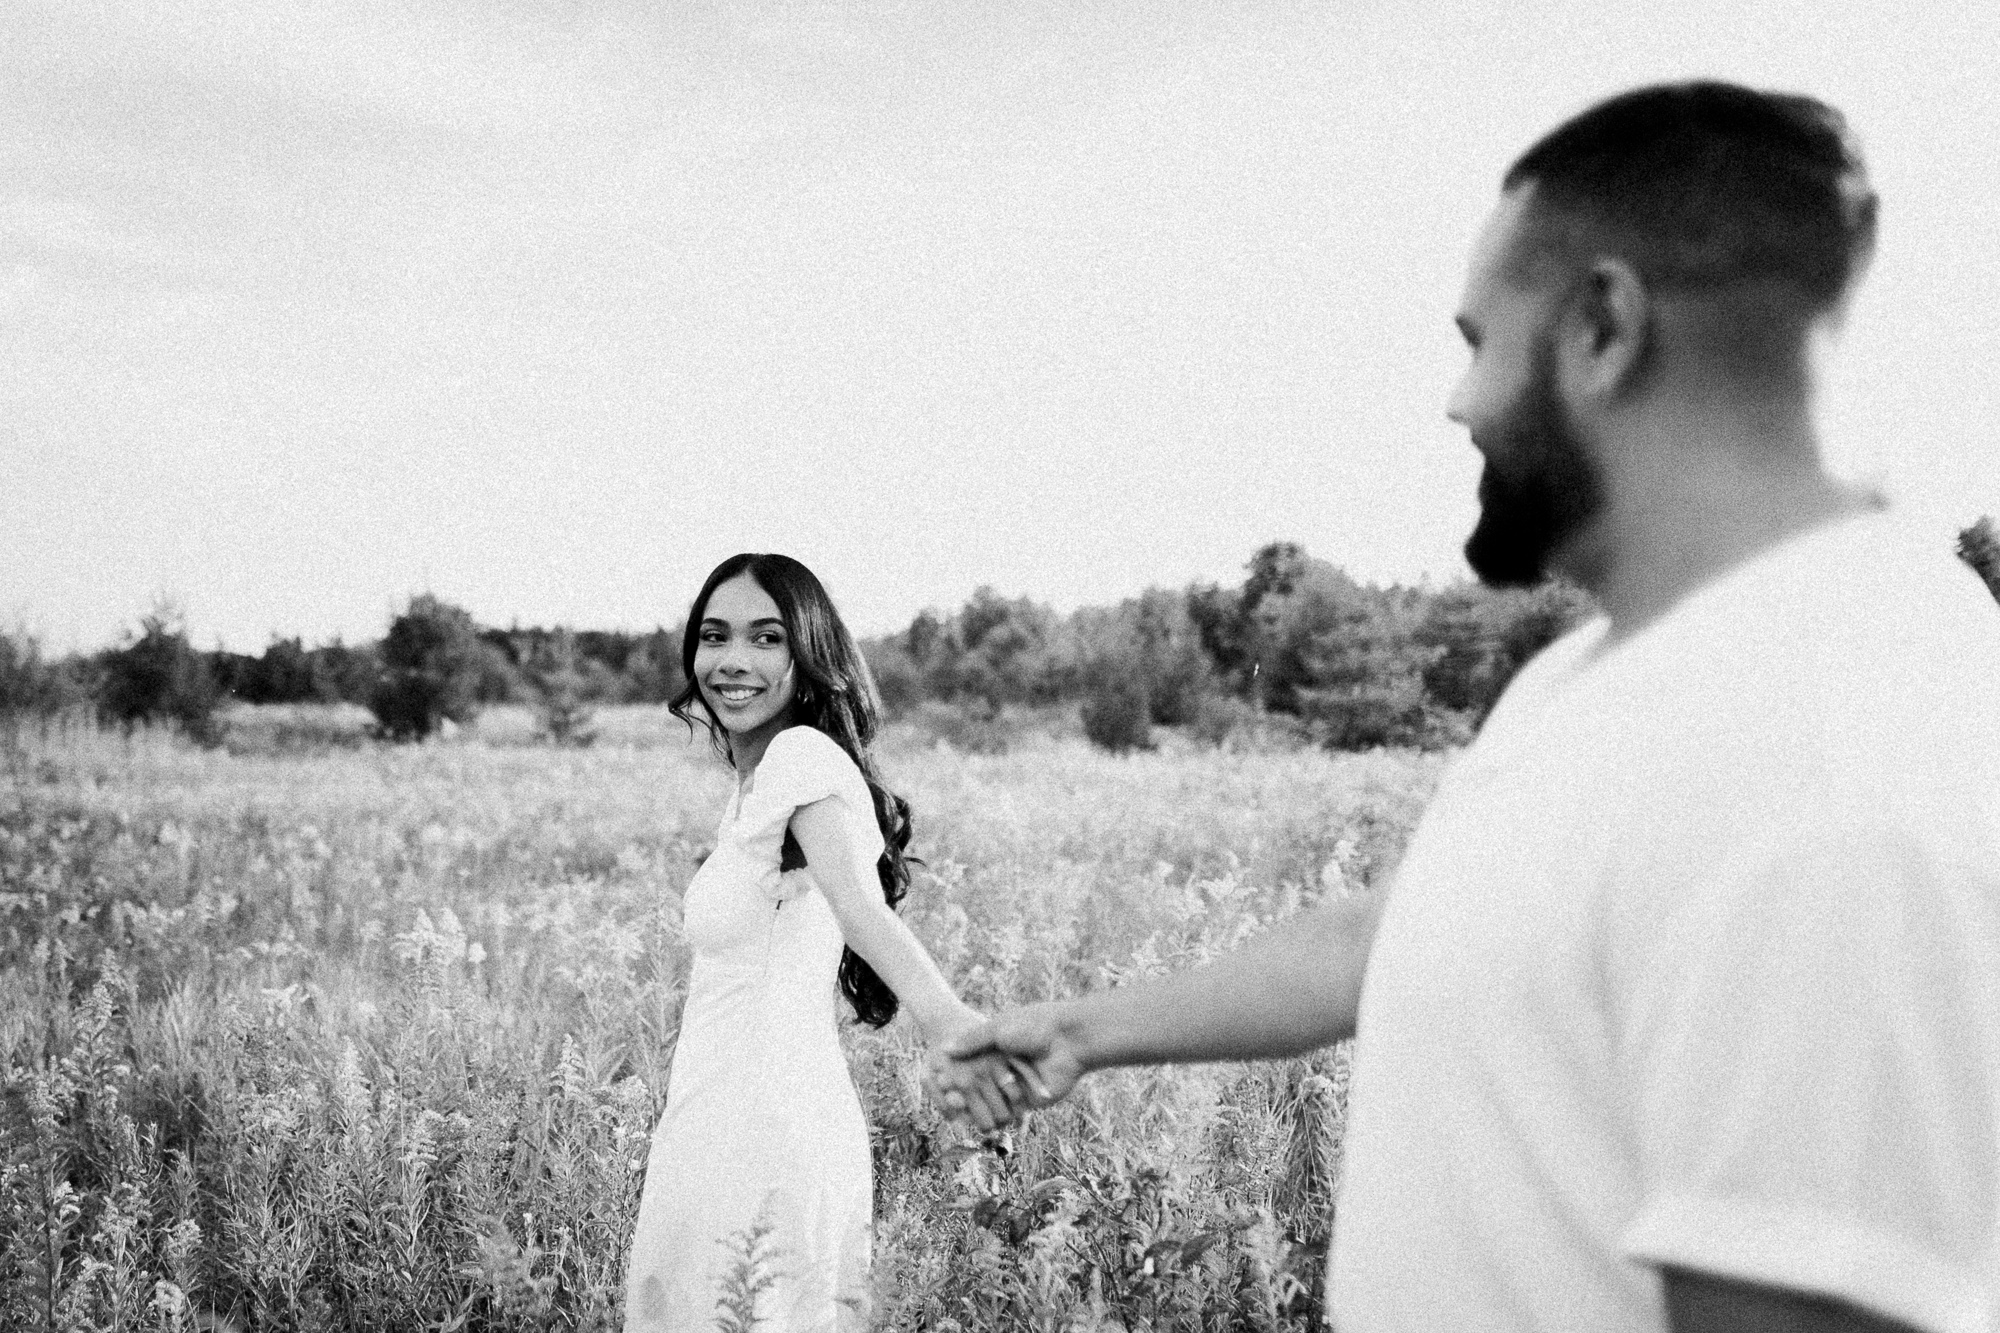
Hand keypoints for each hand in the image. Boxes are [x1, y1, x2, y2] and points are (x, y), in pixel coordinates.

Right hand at [928, 1002, 1084, 1128]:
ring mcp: (1018, 1086)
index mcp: (998, 1049)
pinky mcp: (1030, 1101)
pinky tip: (977, 1119)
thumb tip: (945, 1049)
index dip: (955, 1074)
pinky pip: (1010, 1113)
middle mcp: (1007, 1069)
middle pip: (979, 1087)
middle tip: (948, 1098)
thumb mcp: (998, 1029)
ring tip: (959, 1110)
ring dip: (978, 1108)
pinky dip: (995, 1115)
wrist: (1068, 1039)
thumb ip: (973, 1040)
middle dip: (964, 1095)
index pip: (971, 1066)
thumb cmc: (1033, 1026)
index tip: (938, 1079)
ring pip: (993, 1103)